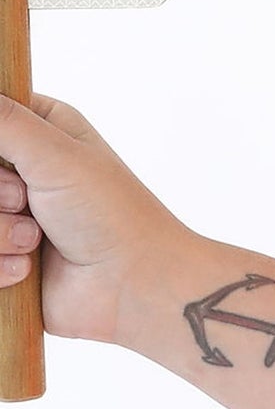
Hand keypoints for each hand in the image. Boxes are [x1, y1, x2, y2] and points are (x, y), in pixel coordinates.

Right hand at [0, 93, 186, 345]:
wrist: (129, 285)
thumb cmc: (110, 213)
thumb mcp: (57, 156)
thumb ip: (6, 123)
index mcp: (44, 128)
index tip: (12, 164)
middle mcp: (25, 166)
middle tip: (26, 200)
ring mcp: (11, 214)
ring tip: (35, 240)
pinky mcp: (3, 255)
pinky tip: (28, 269)